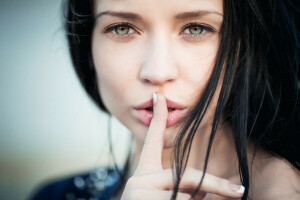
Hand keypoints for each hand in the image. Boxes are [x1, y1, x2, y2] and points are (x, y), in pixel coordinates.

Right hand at [121, 93, 244, 199]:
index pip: (151, 141)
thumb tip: (203, 190)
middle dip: (214, 185)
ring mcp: (139, 192)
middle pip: (186, 176)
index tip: (158, 97)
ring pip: (187, 197)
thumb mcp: (166, 198)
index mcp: (143, 175)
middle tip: (240, 191)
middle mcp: (138, 179)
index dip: (157, 119)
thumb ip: (184, 189)